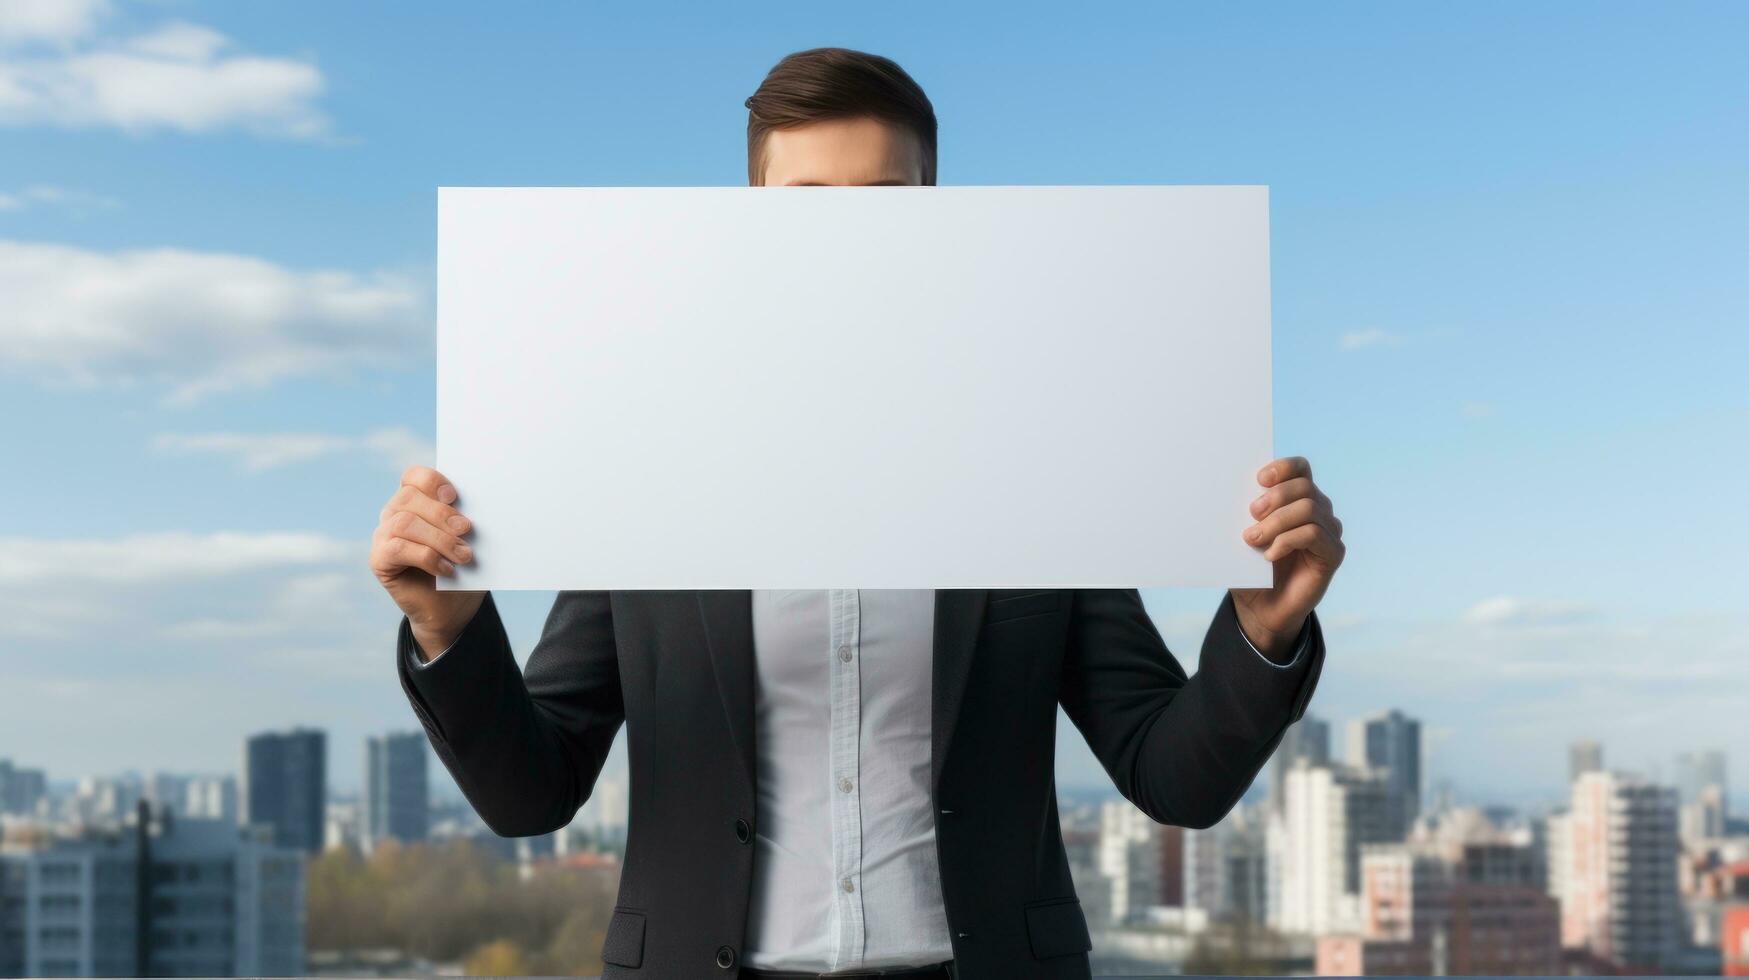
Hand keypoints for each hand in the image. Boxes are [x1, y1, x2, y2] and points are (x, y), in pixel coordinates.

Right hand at [369, 465, 484, 659]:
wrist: (451, 608)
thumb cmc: (463, 566)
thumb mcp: (470, 539)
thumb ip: (468, 520)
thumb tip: (485, 506)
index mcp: (416, 499)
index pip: (414, 476)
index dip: (432, 481)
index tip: (454, 496)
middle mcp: (394, 512)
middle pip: (409, 497)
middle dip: (442, 513)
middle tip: (467, 530)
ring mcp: (383, 535)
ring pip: (404, 523)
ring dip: (439, 538)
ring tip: (464, 555)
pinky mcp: (379, 559)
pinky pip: (397, 548)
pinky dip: (427, 557)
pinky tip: (447, 570)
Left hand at [1230, 456, 1343, 657]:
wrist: (1259, 608)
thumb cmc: (1249, 568)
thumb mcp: (1241, 536)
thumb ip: (1242, 515)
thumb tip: (1229, 493)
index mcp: (1297, 498)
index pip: (1300, 468)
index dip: (1282, 468)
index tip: (1259, 479)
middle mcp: (1318, 510)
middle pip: (1304, 486)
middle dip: (1274, 497)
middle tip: (1250, 515)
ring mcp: (1328, 531)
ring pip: (1308, 509)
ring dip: (1276, 522)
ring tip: (1253, 539)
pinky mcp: (1333, 553)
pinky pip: (1313, 534)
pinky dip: (1287, 541)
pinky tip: (1270, 555)